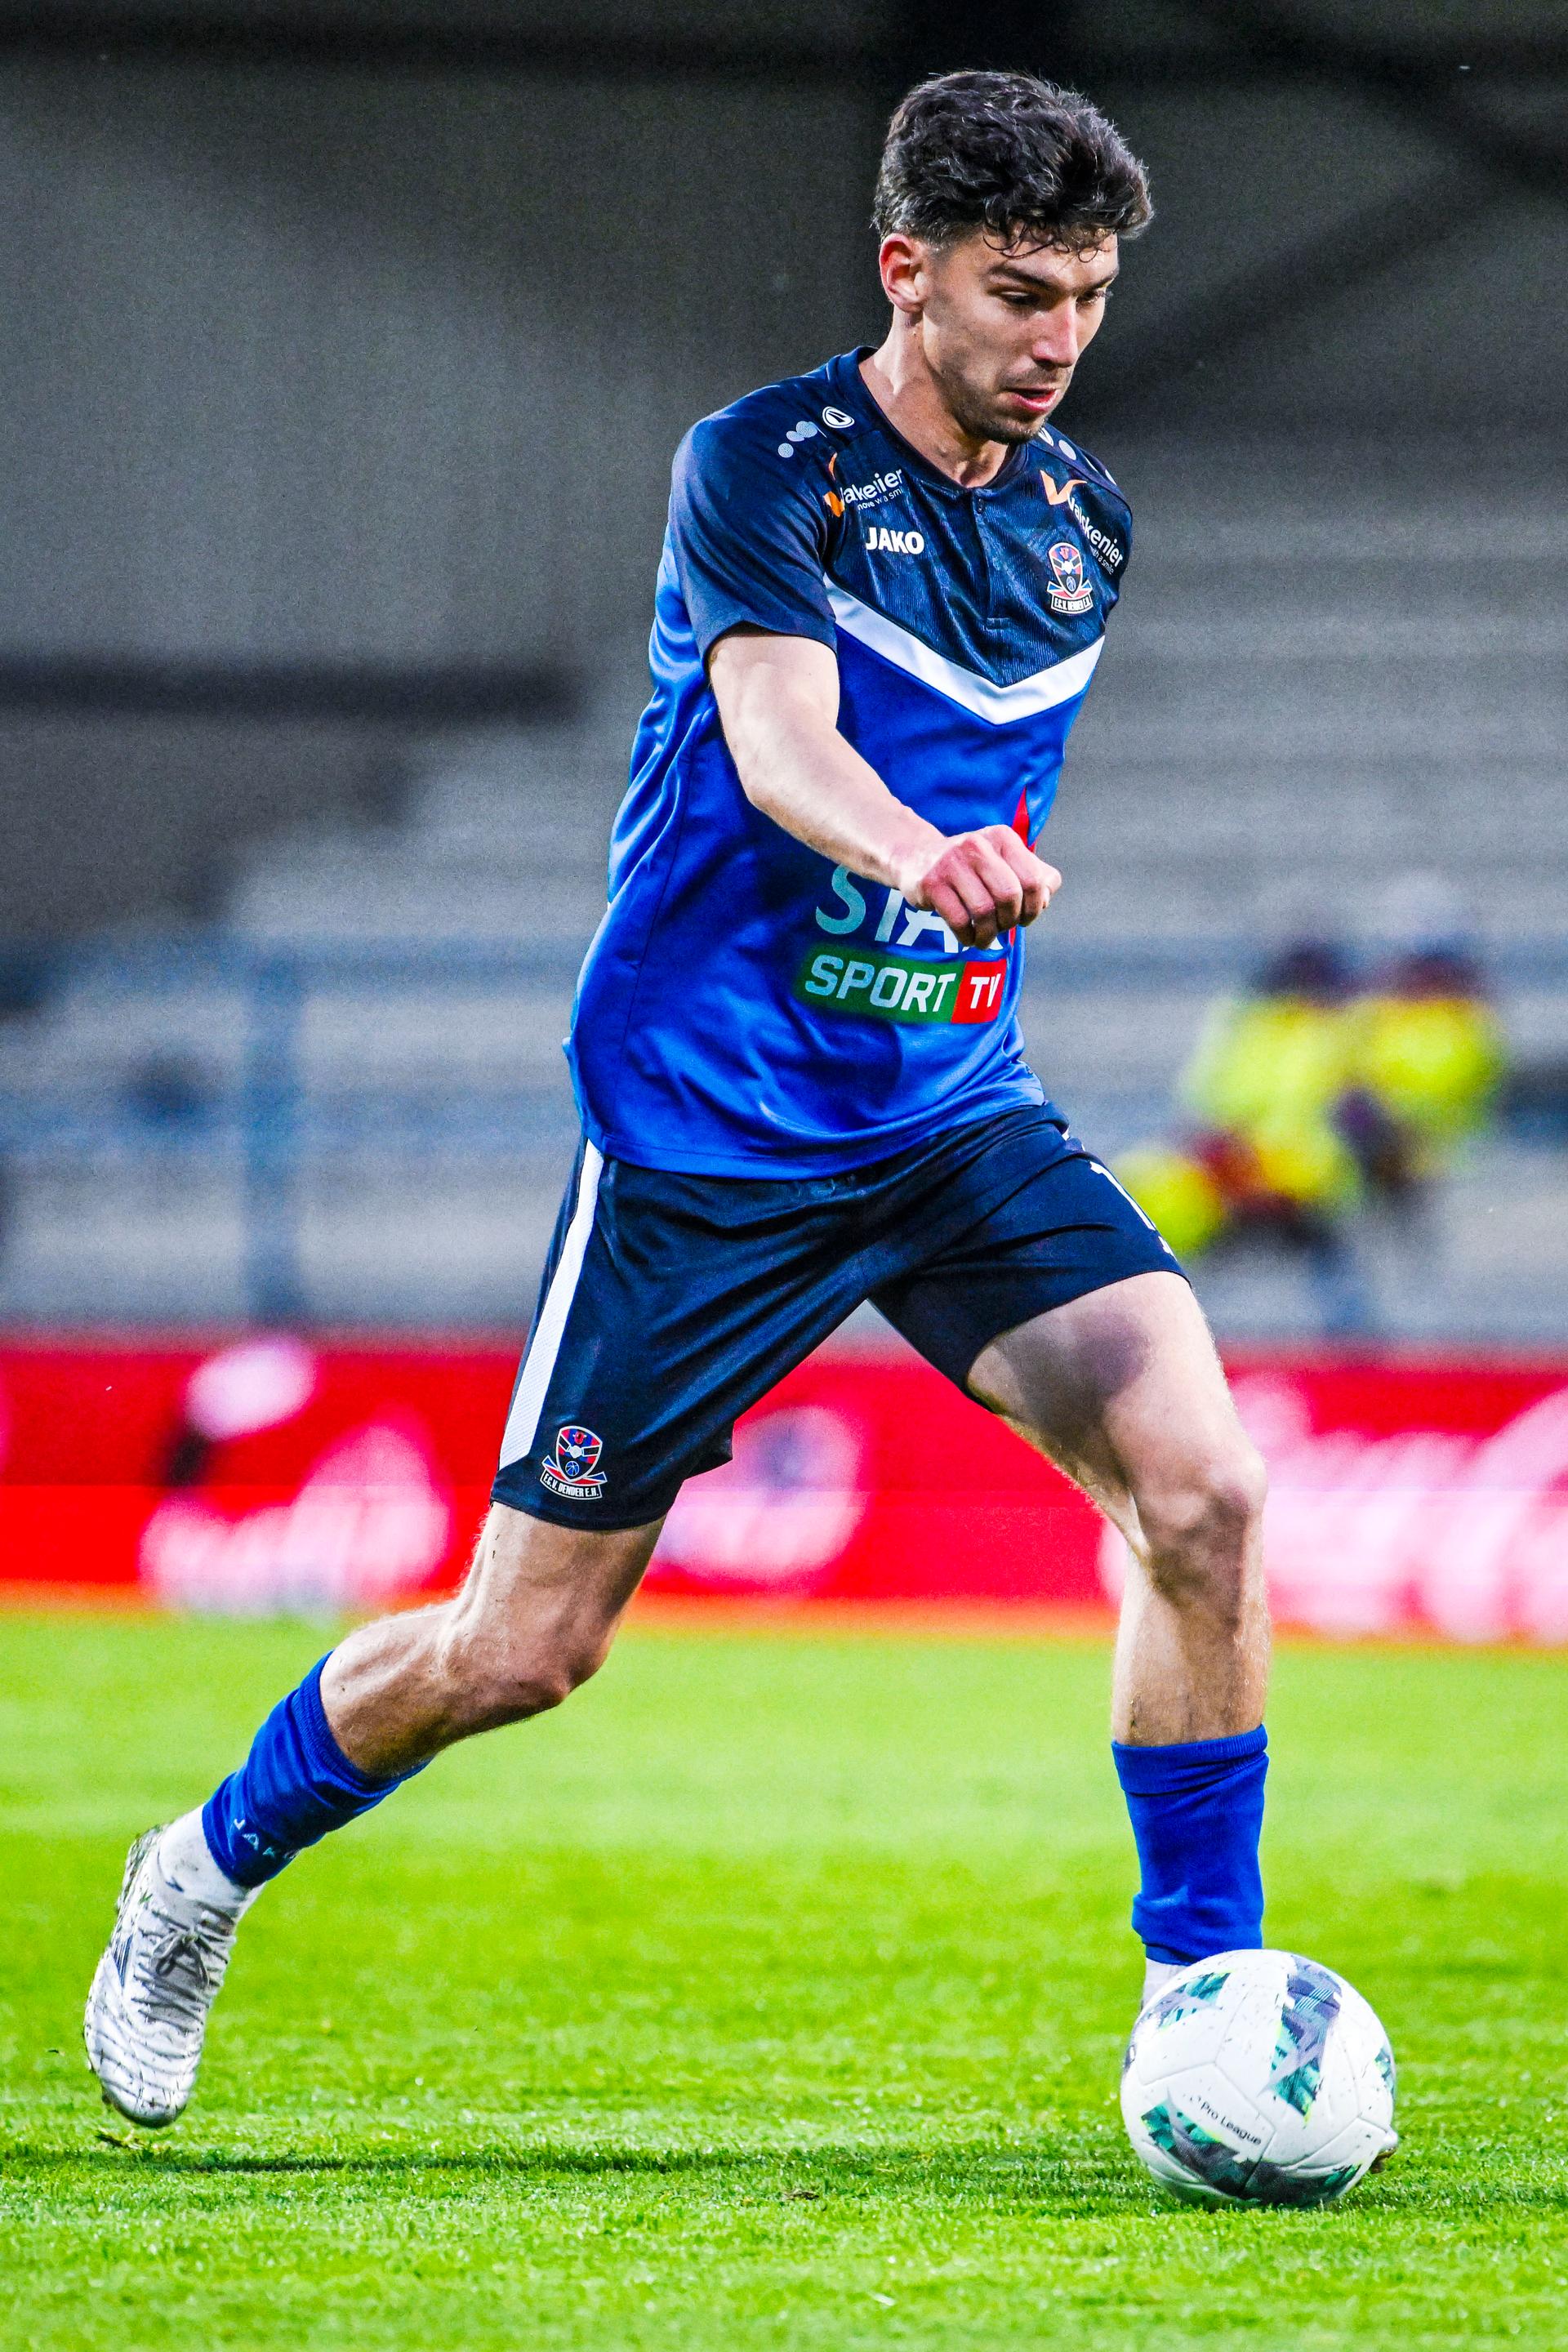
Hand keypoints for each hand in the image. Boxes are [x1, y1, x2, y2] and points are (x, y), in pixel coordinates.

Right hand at [896, 824, 1060, 949]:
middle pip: (1009, 895)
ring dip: (989, 934)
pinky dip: (968, 937)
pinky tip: (968, 938)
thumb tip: (1045, 900)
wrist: (916, 857)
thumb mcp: (1004, 861)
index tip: (1024, 917)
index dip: (1034, 907)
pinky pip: (959, 920)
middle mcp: (977, 845)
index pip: (1033, 879)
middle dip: (1011, 920)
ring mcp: (951, 863)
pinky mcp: (931, 883)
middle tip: (1003, 928)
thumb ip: (1035, 875)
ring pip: (984, 910)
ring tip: (985, 939)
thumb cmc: (970, 867)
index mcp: (1002, 838)